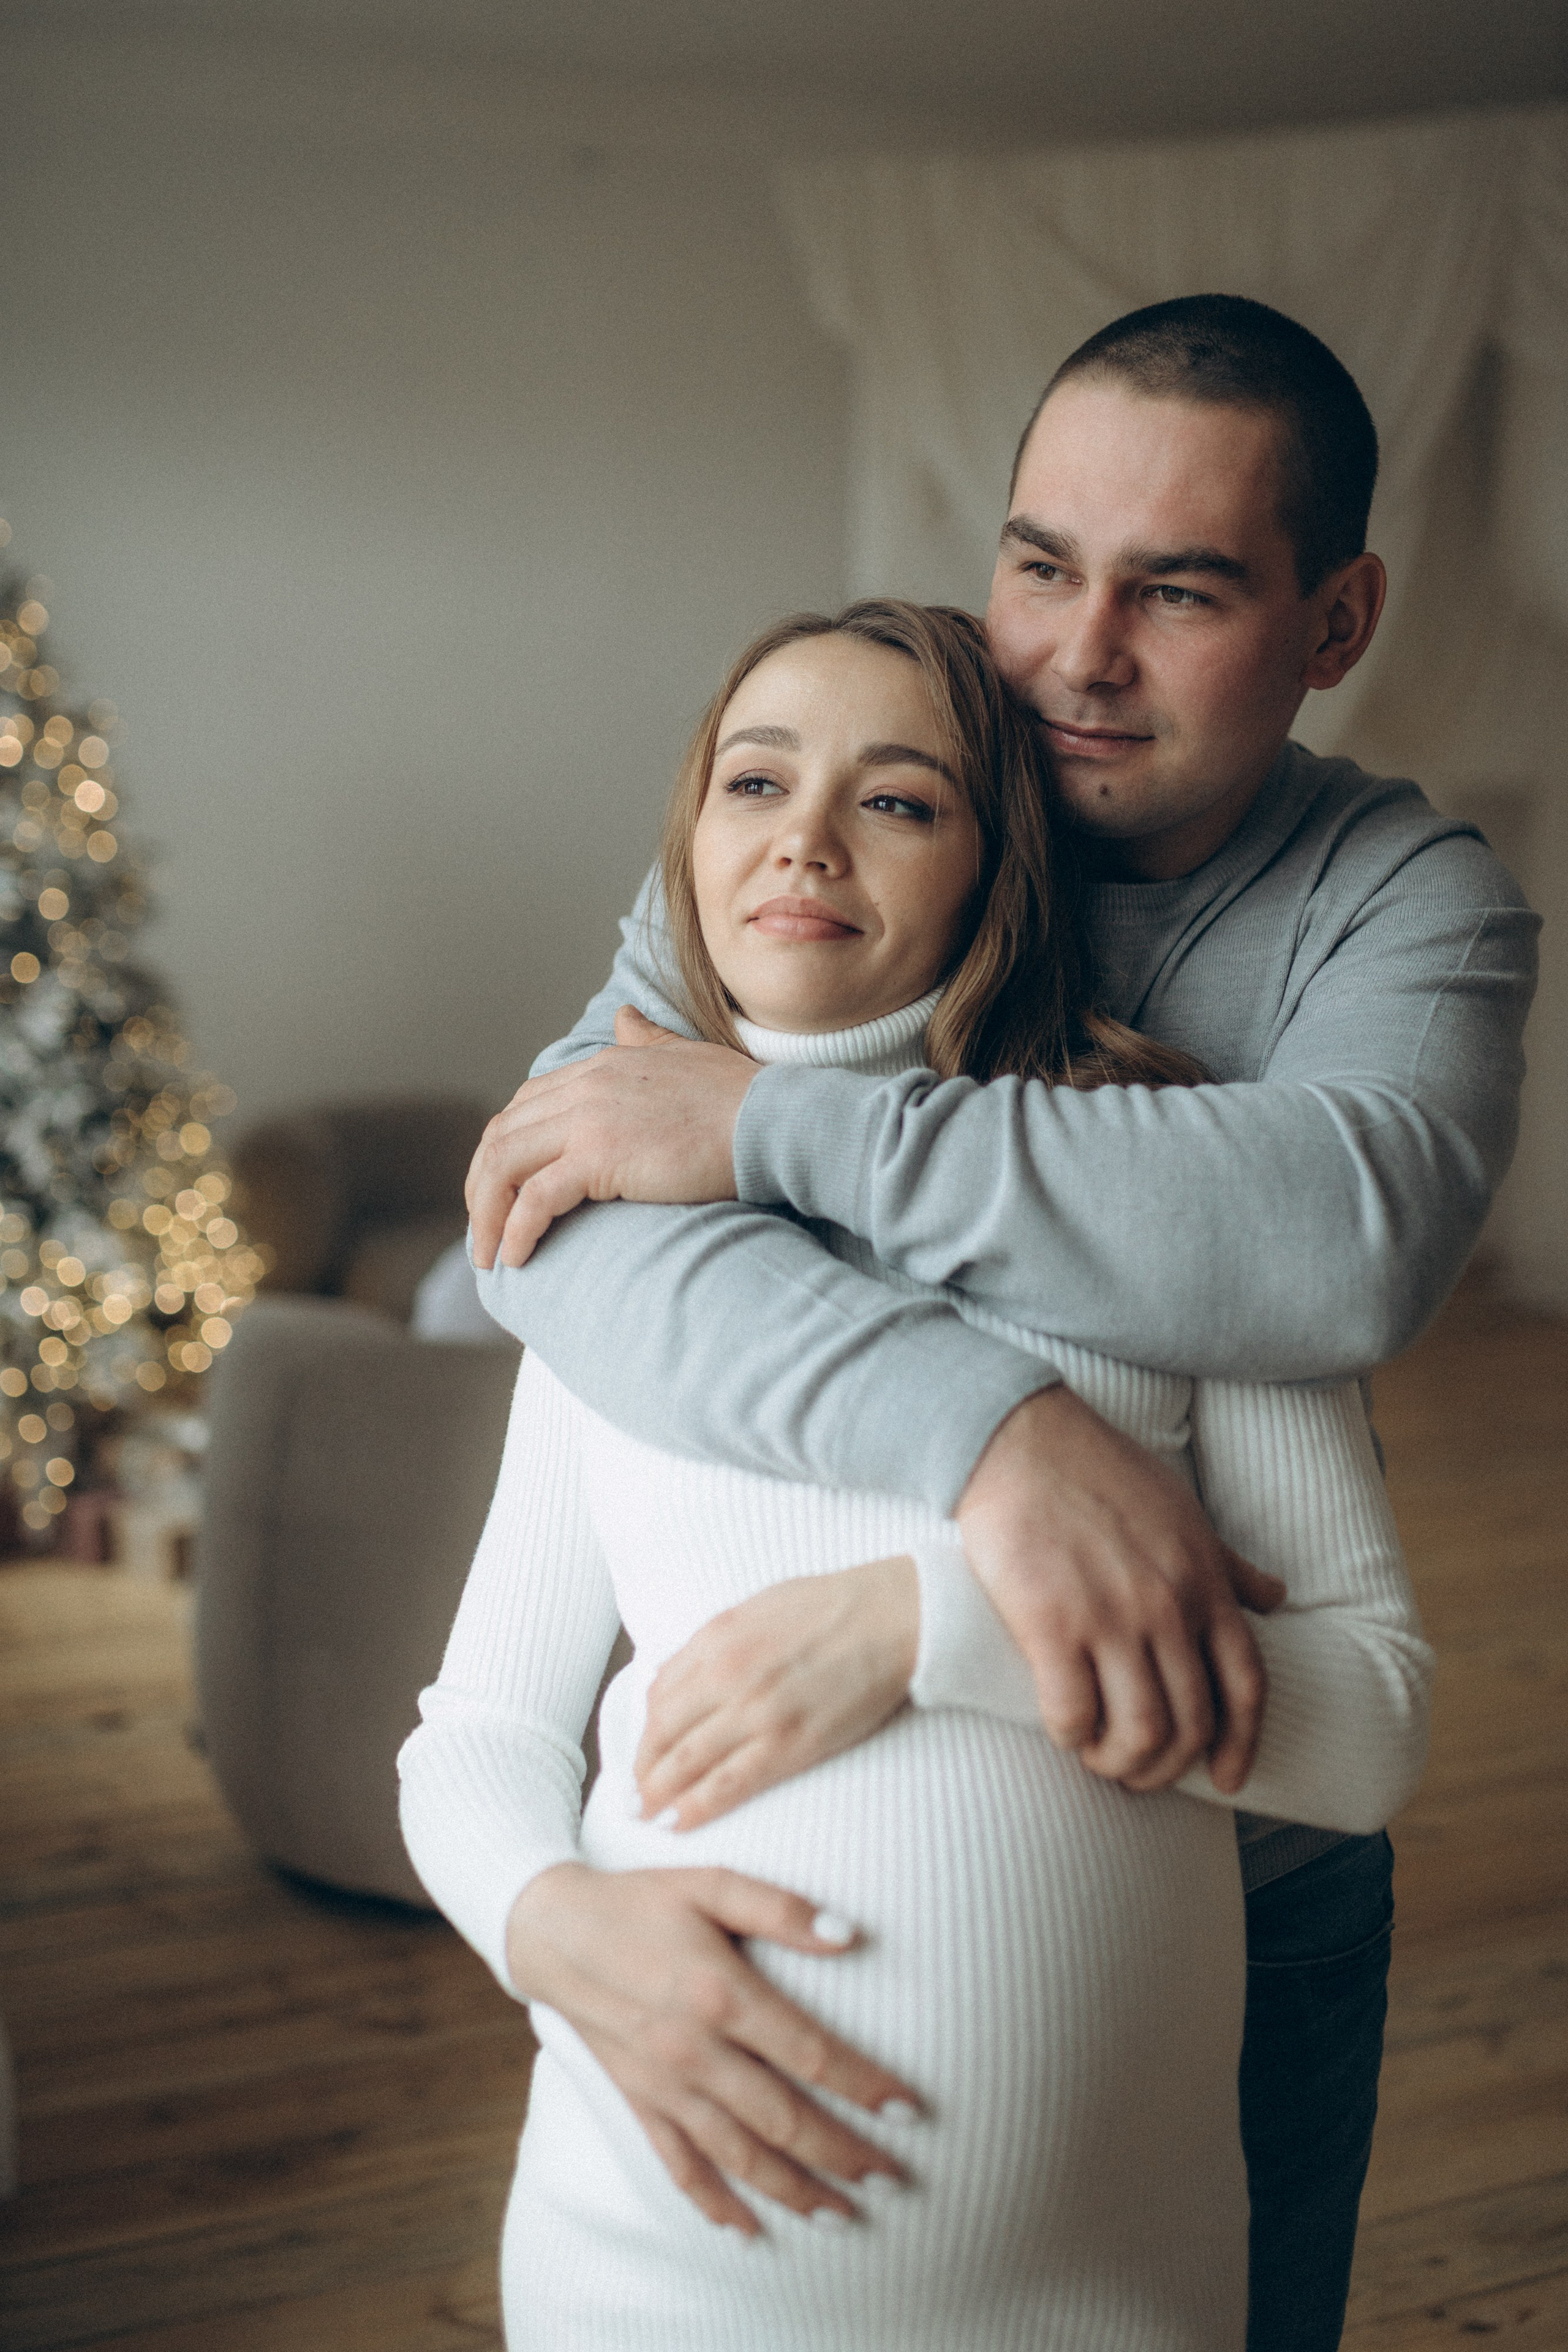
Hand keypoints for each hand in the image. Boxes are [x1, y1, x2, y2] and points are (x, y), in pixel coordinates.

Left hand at [467, 1007, 757, 1268]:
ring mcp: (589, 1120)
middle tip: (483, 1229)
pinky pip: (536, 1199)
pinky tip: (516, 1257)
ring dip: (487, 1215)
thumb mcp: (684, 1054)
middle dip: (481, 1187)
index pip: (525, 1106)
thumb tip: (623, 1017)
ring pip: (505, 1166)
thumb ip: (647, 1039)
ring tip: (489, 1255)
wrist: (772, 1120)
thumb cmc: (741, 1096)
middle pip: (502, 1136)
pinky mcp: (601, 1157)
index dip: (502, 1151)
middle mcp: (585, 1087)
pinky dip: (516, 1230)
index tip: (501, 1190)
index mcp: (600, 1066)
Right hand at [505, 1861, 916, 2234]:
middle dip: (841, 2154)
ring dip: (792, 2190)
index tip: (909, 2109)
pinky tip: (746, 2230)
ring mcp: (664, 2084)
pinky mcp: (639, 2102)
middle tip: (892, 2178)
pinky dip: (713, 2204)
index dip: (864, 2085)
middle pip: (782, 2118)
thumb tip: (852, 1934)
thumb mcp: (711, 1883)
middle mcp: (695, 2050)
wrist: (555, 1931)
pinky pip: (679, 2165)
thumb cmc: (642, 1900)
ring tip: (841, 2216)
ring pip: (738, 2154)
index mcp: (721, 1993)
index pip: (810, 2054)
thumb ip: (781, 1909)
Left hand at [634, 1557, 919, 1829]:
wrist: (893, 1616)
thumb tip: (678, 1673)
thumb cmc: (833, 1606)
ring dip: (657, 1794)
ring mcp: (756, 1711)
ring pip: (685, 1762)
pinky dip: (696, 1807)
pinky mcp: (789, 1743)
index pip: (658, 1694)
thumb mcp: (758, 1608)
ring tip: (645, 1815)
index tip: (641, 1752)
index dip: (643, 1731)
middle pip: (662, 1732)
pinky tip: (678, 1822)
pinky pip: (728, 1783)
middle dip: (641, 1770)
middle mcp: (726, 1674)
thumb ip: (716, 1642)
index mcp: (717, 1637)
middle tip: (631, 1797)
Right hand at [957, 1385, 1284, 1794]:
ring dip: (1121, 1762)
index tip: (1226, 1778)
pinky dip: (1071, 1737)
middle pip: (1192, 1723)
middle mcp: (1168, 1606)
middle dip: (1167, 1767)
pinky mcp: (1051, 1623)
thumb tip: (1276, 1596)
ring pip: (1140, 1731)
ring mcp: (1112, 1617)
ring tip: (1098, 1757)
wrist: (1020, 1439)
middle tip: (1137, 1772)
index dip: (1241, 1743)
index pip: (1246, 1685)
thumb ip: (1228, 1564)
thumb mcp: (1184, 1511)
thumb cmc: (1099, 1471)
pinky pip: (1072, 1713)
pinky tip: (1062, 1728)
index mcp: (1204, 1582)